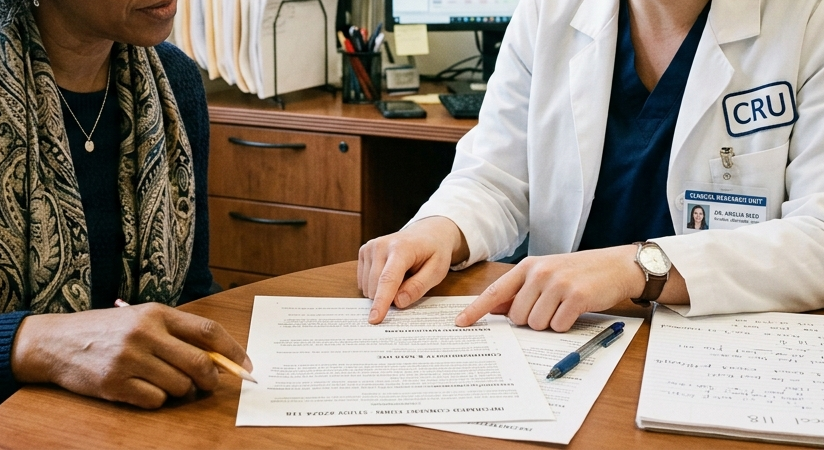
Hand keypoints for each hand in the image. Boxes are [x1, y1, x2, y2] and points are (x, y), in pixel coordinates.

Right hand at [11, 303, 251, 408]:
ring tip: (166, 382)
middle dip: (212, 379)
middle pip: (199, 363)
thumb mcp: (143, 318)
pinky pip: (156, 401)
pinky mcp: (115, 384)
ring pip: (180, 386)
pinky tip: (144, 389)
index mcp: (157, 313)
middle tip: (210, 385)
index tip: (246, 364)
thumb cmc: (107, 330)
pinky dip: (157, 400)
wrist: (55, 342)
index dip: (233, 350)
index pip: (208, 332)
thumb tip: (219, 358)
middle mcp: (145, 334)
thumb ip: (178, 333)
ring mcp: (130, 359)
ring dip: (181, 391)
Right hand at [358, 216, 468, 323]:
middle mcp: (381, 245)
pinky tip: (389, 274)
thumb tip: (399, 302)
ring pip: (368, 287)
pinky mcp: (364, 252)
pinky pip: (364, 282)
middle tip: (409, 284)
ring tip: (401, 276)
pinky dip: (376, 286)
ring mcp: (370, 248)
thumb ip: (418, 286)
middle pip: (376, 287)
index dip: (381, 301)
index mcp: (401, 248)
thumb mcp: (437, 270)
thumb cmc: (434, 253)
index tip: (375, 319)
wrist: (427, 233)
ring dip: (383, 291)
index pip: (388, 279)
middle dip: (390, 297)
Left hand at [455, 245, 649, 331]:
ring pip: (536, 324)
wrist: (617, 266)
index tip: (460, 322)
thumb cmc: (579, 273)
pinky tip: (576, 310)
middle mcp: (540, 273)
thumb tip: (495, 308)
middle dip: (531, 320)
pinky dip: (566, 325)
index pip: (495, 291)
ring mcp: (557, 284)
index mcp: (528, 267)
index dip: (476, 309)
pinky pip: (558, 325)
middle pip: (516, 316)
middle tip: (550, 307)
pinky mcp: (576, 297)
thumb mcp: (546, 274)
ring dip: (549, 323)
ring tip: (564, 307)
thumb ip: (520, 291)